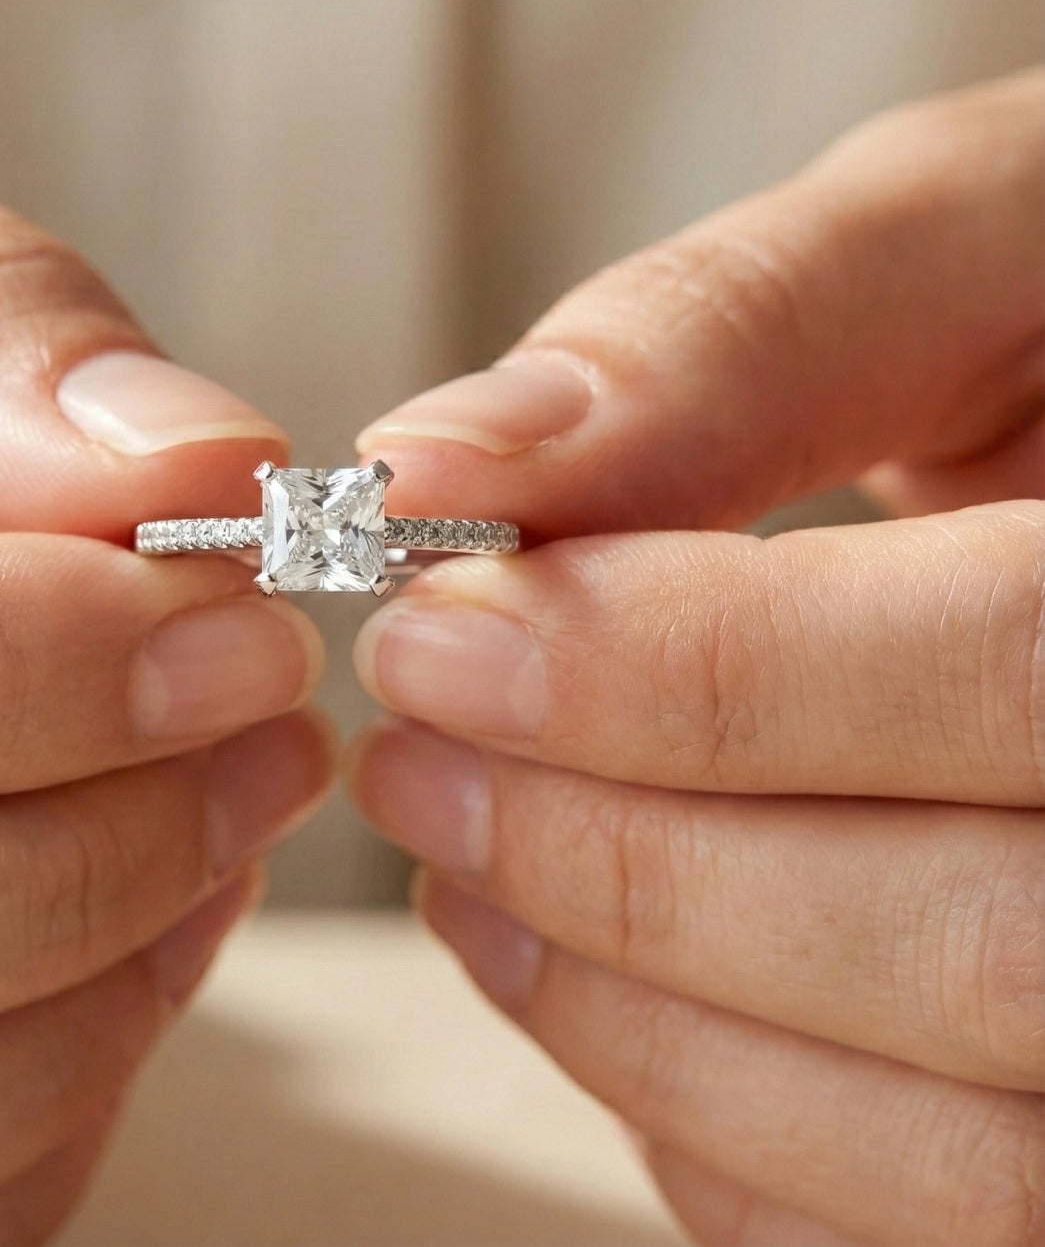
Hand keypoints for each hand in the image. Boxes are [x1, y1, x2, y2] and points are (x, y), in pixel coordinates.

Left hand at [348, 71, 1044, 1244]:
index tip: (440, 625)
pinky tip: (596, 981)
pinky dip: (715, 1130)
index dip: (688, 670)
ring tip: (461, 866)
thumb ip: (736, 329)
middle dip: (622, 858)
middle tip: (413, 755)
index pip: (1004, 669)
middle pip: (976, 951)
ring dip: (637, 1015)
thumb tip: (447, 457)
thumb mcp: (970, 249)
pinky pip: (915, 1233)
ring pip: (952, 1149)